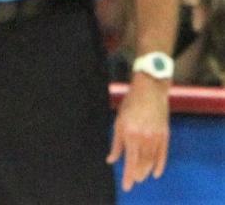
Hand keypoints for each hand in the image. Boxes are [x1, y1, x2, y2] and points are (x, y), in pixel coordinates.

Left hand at [108, 75, 169, 191]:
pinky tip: (156, 173)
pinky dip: (159, 165)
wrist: (150, 91)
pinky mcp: (165, 135)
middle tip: (134, 180)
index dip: (129, 175)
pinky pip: (163, 155)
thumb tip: (111, 160)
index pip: (130, 161)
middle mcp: (144, 137)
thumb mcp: (119, 121)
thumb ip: (116, 143)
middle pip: (142, 163)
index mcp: (130, 133)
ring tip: (141, 177)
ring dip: (146, 170)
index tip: (127, 186)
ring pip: (151, 160)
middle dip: (138, 173)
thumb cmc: (130, 104)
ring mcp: (156, 137)